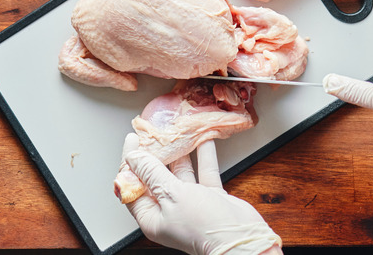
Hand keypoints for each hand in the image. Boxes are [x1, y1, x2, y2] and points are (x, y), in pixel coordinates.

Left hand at [120, 133, 282, 254]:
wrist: (241, 238)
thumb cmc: (203, 225)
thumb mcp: (172, 195)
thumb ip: (152, 173)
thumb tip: (134, 157)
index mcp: (152, 217)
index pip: (133, 185)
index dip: (131, 162)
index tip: (133, 140)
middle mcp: (168, 211)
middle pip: (156, 177)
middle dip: (156, 154)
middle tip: (154, 133)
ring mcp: (189, 204)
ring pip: (180, 173)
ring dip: (180, 153)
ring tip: (175, 133)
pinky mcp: (209, 198)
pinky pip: (203, 173)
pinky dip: (203, 157)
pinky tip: (202, 140)